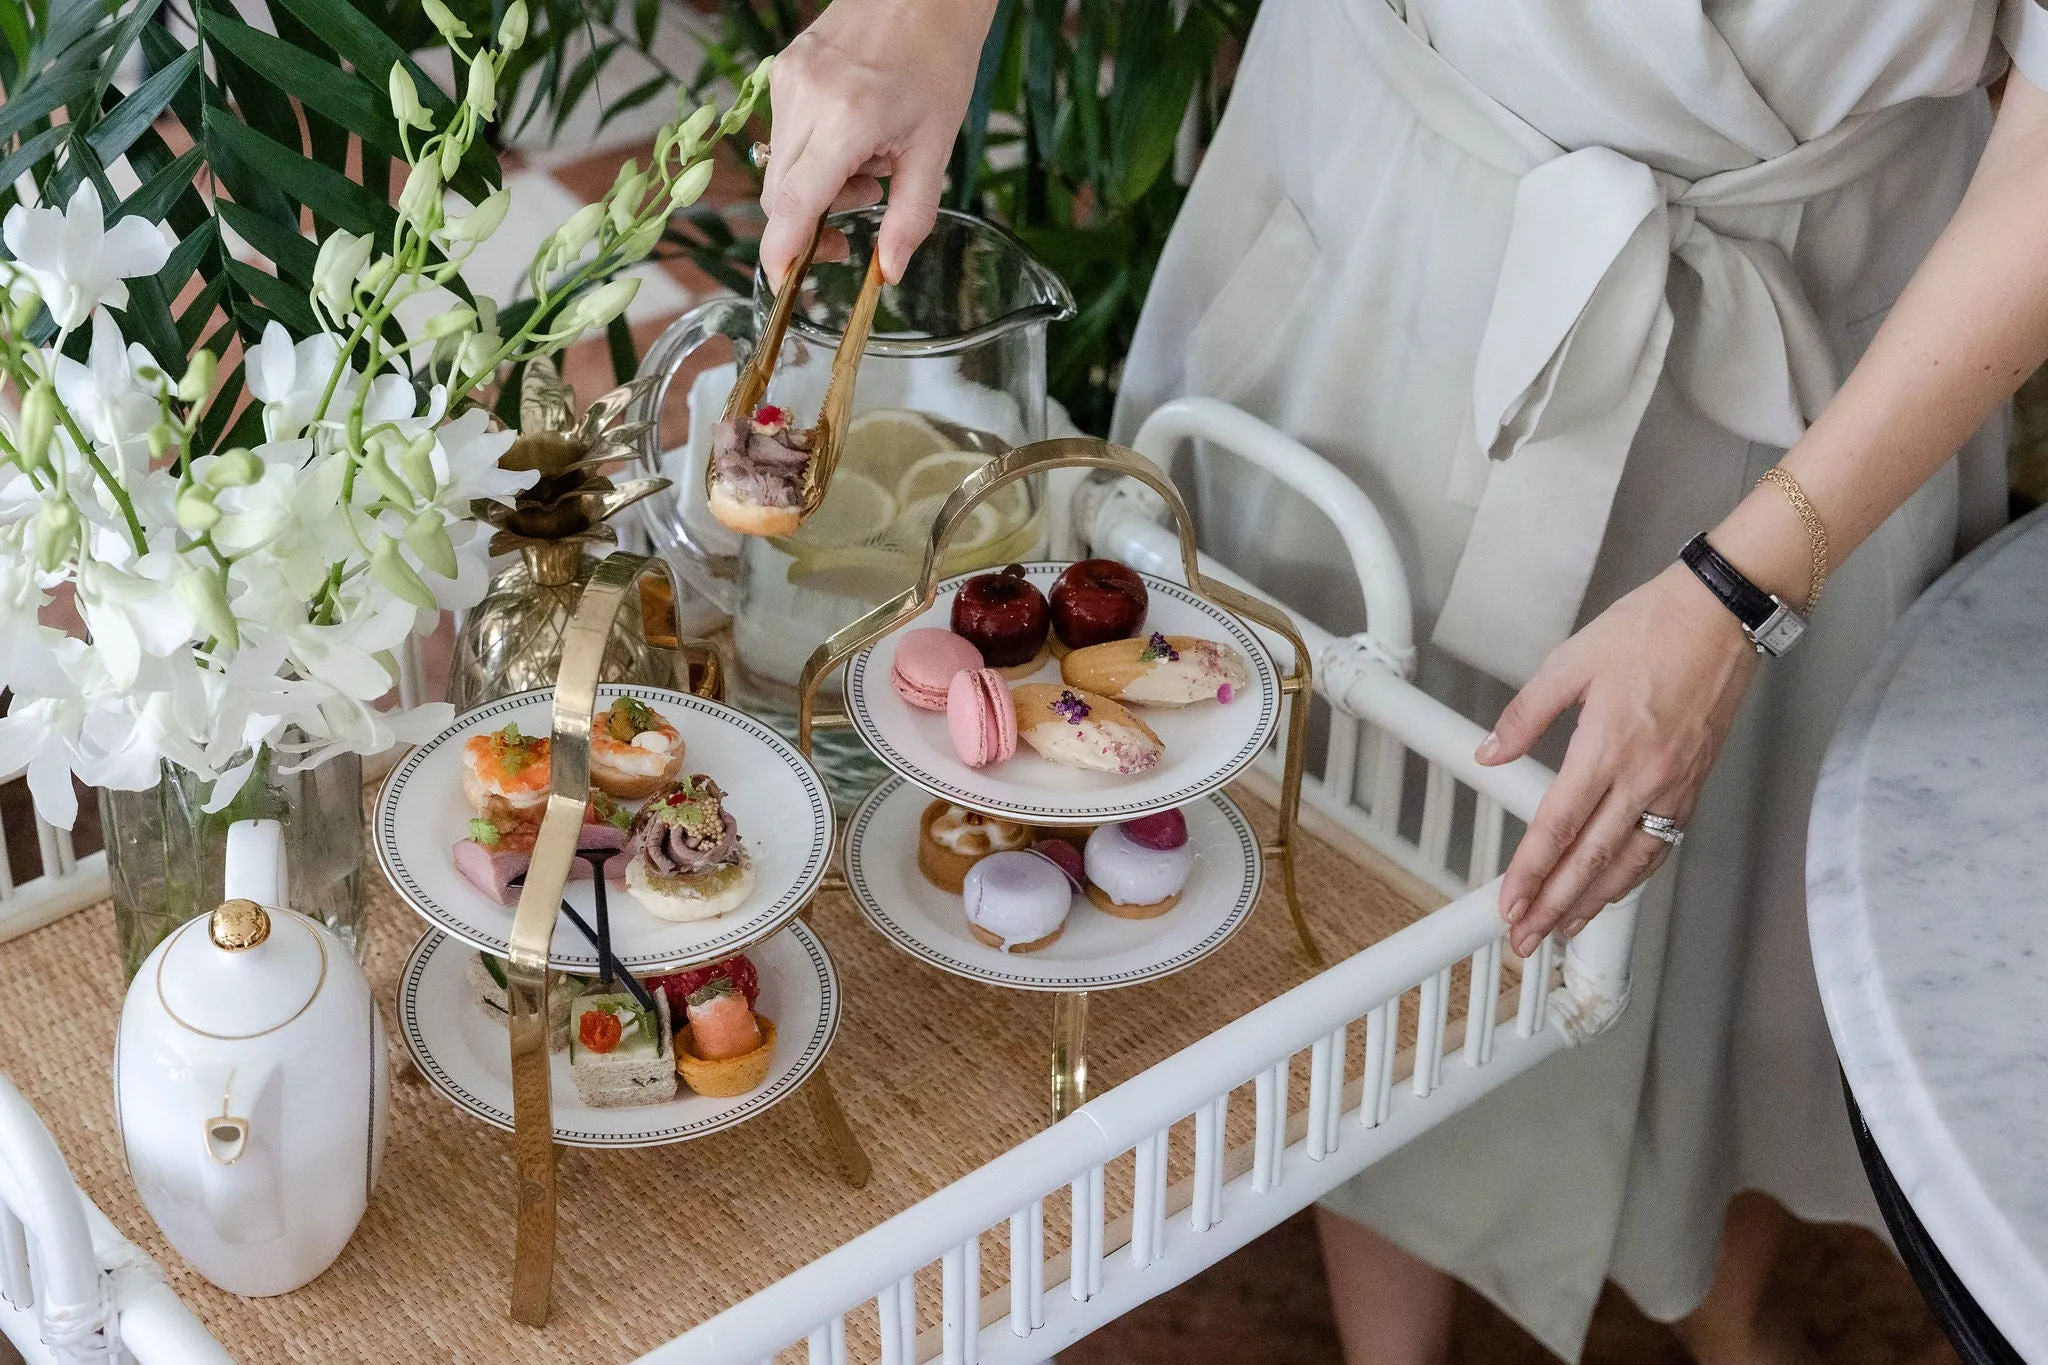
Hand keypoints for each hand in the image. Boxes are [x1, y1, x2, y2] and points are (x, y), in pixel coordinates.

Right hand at [759, 0, 994, 284]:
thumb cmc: (938, 64)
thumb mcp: (935, 150)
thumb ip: (910, 218)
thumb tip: (888, 272)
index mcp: (846, 121)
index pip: (793, 204)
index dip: (782, 252)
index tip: (784, 282)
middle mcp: (805, 99)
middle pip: (781, 196)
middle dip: (816, 218)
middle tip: (867, 200)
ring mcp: (786, 80)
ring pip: (782, 167)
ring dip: (819, 182)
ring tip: (869, 155)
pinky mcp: (781, 70)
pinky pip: (786, 135)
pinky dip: (815, 150)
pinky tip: (852, 129)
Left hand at [1478, 563, 1759, 956]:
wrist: (1722, 617)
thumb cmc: (1650, 630)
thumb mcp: (1571, 662)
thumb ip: (1525, 715)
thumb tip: (1488, 753)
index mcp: (1606, 747)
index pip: (1558, 826)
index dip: (1531, 873)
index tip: (1508, 905)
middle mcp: (1643, 777)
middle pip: (1592, 860)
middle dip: (1556, 906)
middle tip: (1526, 940)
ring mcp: (1673, 786)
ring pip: (1630, 862)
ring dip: (1594, 903)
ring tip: (1564, 930)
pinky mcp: (1694, 785)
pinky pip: (1660, 845)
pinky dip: (1633, 876)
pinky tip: (1614, 890)